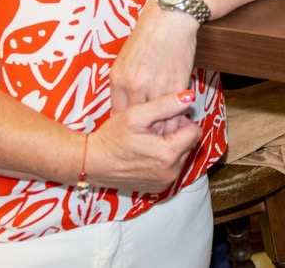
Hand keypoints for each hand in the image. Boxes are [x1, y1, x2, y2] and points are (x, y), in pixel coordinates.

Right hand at [86, 90, 202, 192]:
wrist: (90, 162)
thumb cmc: (112, 137)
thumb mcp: (136, 115)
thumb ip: (166, 104)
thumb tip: (190, 97)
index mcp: (169, 154)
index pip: (194, 131)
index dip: (181, 121)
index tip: (163, 119)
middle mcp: (170, 172)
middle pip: (189, 144)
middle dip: (176, 134)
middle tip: (154, 129)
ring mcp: (164, 182)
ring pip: (181, 156)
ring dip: (170, 146)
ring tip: (148, 140)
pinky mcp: (157, 188)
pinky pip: (171, 168)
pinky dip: (163, 159)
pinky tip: (145, 152)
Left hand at [110, 1, 198, 134]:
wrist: (171, 18)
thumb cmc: (149, 35)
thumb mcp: (126, 58)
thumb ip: (124, 82)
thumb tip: (127, 104)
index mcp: (118, 79)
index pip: (119, 115)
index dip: (129, 126)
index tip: (136, 130)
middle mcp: (134, 86)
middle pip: (138, 123)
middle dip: (146, 131)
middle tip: (152, 137)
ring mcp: (156, 87)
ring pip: (158, 120)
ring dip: (164, 127)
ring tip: (168, 131)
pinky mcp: (177, 84)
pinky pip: (175, 111)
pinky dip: (177, 116)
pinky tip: (180, 117)